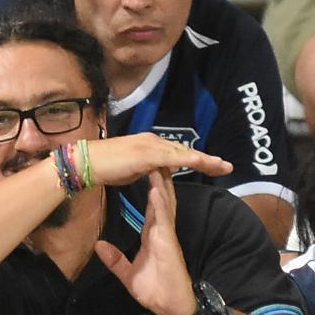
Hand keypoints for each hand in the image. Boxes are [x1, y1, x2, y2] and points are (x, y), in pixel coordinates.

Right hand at [86, 133, 230, 188]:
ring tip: (223, 167)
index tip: (212, 166)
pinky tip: (204, 164)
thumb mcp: (131, 170)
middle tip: (226, 167)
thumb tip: (156, 173)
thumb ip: (146, 169)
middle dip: (207, 160)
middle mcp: (153, 141)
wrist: (87, 163)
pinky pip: (175, 158)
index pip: (178, 153)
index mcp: (150, 145)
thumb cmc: (104, 168)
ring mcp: (152, 145)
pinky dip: (191, 161)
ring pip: (184, 153)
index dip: (195, 159)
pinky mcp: (149, 154)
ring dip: (205, 160)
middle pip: (185, 151)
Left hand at [94, 168, 195, 314]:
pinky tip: (156, 187)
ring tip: (156, 161)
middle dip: (158, 176)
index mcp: (153, 234)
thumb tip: (100, 247)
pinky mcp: (168, 241)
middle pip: (160, 197)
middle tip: (153, 153)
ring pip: (164, 202)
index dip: (148, 186)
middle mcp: (161, 229)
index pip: (150, 205)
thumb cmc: (155, 290)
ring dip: (160, 182)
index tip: (140, 169)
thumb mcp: (127, 273)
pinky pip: (164, 218)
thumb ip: (115, 259)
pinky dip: (160, 202)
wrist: (171, 307)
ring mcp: (166, 233)